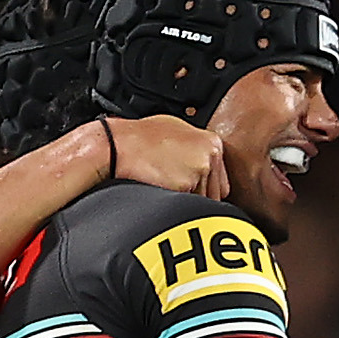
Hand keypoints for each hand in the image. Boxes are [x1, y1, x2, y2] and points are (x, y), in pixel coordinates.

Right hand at [102, 115, 226, 199]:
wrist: (117, 145)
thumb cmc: (141, 139)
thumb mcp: (177, 132)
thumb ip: (199, 149)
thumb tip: (208, 168)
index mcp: (212, 141)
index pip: (221, 179)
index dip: (204, 187)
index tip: (188, 184)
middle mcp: (211, 154)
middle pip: (216, 193)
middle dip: (198, 195)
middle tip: (173, 183)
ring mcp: (201, 169)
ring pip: (203, 202)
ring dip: (187, 200)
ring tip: (165, 180)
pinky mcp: (187, 184)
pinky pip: (189, 205)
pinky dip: (176, 202)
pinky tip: (161, 185)